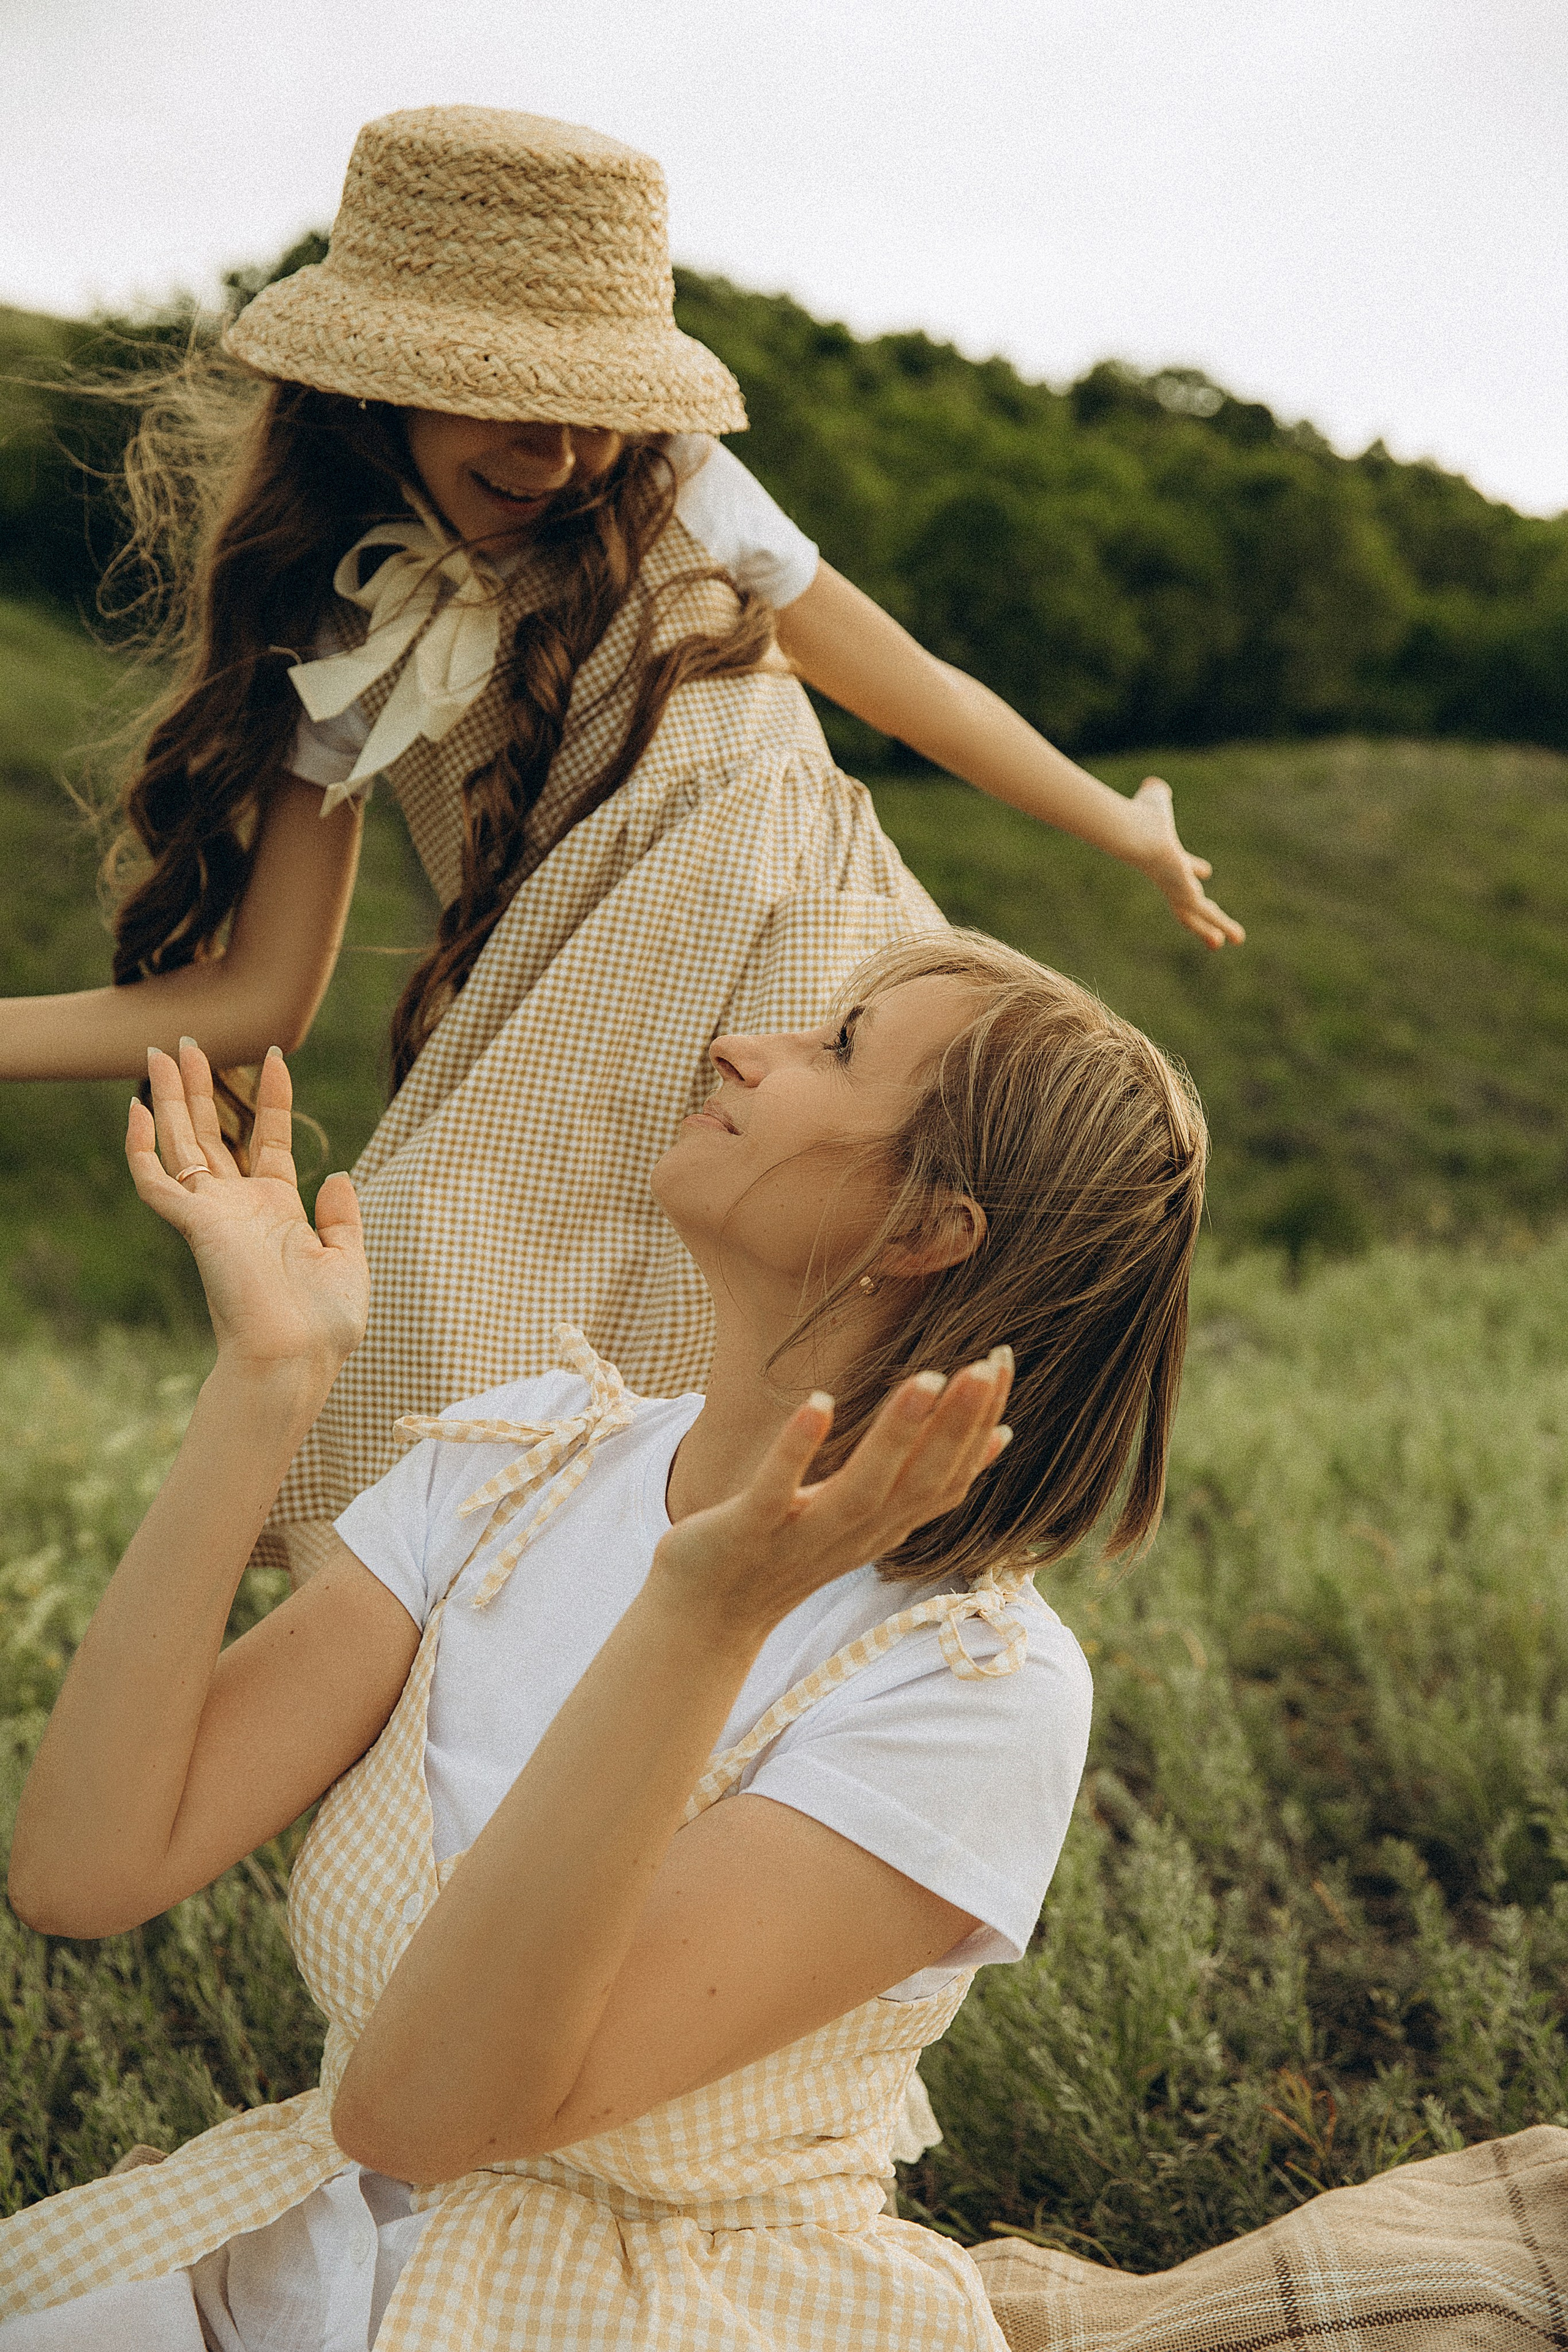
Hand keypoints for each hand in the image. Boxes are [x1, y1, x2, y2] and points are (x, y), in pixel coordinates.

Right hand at [126, 1039, 367, 1384]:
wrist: (298, 1356)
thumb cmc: (326, 1323)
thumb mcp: (348, 1260)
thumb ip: (342, 1217)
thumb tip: (339, 1173)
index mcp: (278, 1211)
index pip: (268, 1139)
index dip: (271, 1098)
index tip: (276, 1054)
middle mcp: (240, 1207)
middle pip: (212, 1133)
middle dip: (199, 1089)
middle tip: (187, 1043)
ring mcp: (214, 1214)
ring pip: (182, 1143)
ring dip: (170, 1099)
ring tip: (163, 1052)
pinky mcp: (196, 1224)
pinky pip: (157, 1180)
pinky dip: (141, 1147)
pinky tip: (134, 1109)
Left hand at [651, 1350, 1013, 1643]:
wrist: (707, 1614)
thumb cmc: (789, 1551)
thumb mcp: (867, 1515)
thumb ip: (924, 1482)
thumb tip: (1000, 1436)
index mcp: (885, 1526)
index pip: (948, 1478)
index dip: (979, 1425)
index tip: (1003, 1363)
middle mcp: (854, 1536)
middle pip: (919, 1482)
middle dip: (957, 1423)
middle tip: (988, 1364)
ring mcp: (801, 1537)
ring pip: (862, 1489)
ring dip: (897, 1434)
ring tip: (925, 1377)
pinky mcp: (748, 1532)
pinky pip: (777, 1491)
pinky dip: (798, 1449)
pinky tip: (819, 1400)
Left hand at [1125, 778, 1244, 949]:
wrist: (1132, 833)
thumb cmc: (1140, 815)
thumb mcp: (1154, 800)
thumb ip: (1155, 793)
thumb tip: (1153, 784)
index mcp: (1168, 860)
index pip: (1183, 869)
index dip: (1193, 869)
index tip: (1205, 871)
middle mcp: (1172, 879)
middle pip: (1188, 903)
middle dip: (1202, 916)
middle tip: (1213, 931)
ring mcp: (1178, 889)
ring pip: (1198, 914)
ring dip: (1215, 927)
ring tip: (1232, 941)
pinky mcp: (1185, 894)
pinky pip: (1205, 912)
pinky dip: (1218, 924)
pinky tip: (1231, 937)